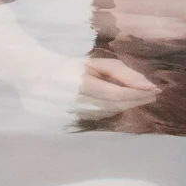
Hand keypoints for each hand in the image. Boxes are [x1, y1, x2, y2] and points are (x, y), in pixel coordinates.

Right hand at [17, 49, 158, 124]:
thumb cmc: (67, 65)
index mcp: (79, 82)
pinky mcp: (61, 122)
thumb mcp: (93, 63)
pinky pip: (94, 120)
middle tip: (151, 95)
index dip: (136, 94)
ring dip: (123, 107)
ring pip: (105, 115)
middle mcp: (72, 100)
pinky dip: (108, 113)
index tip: (154, 91)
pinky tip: (116, 106)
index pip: (115, 94)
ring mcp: (65, 113)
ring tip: (136, 98)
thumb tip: (146, 85)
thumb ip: (120, 72)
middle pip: (112, 106)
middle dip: (135, 101)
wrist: (31, 73)